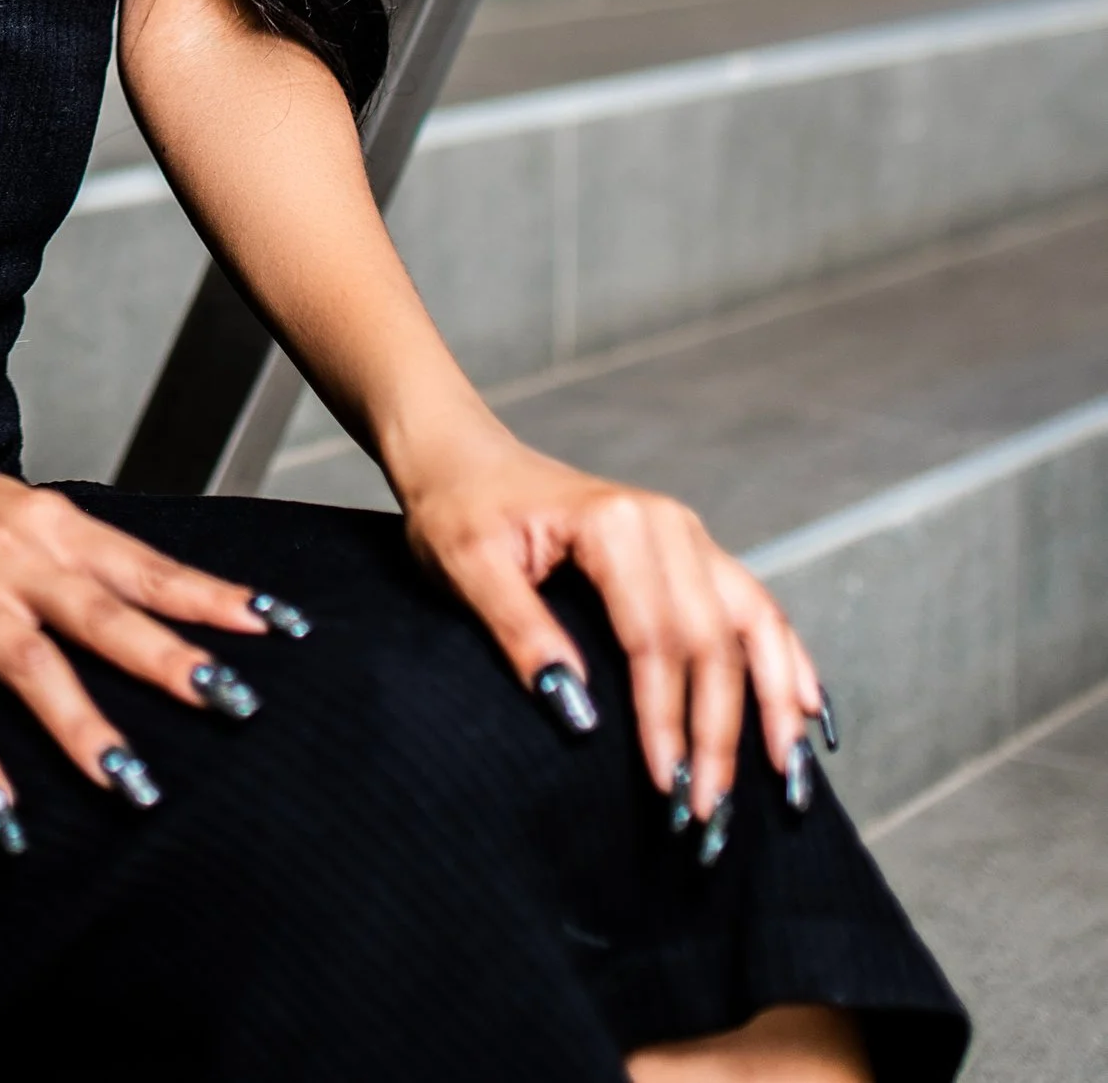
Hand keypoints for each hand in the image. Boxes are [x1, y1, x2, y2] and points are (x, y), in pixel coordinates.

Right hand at [0, 460, 280, 829]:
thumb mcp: (10, 516)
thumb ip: (76, 555)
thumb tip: (160, 596)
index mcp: (44, 521)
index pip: (142, 564)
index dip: (210, 596)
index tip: (278, 627)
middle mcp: (6, 550)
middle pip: (100, 612)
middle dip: (168, 658)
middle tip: (231, 701)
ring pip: (30, 663)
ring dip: (83, 726)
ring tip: (134, 785)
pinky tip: (4, 816)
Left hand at [400, 432, 826, 831]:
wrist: (462, 454)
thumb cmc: (457, 510)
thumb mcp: (467, 570)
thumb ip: (522, 635)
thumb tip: (580, 716)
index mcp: (615, 524)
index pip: (657, 639)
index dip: (666, 718)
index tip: (667, 787)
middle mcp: (667, 523)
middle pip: (715, 641)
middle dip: (720, 733)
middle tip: (712, 813)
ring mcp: (687, 533)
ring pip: (754, 624)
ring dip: (775, 703)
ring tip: (789, 777)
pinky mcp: (691, 549)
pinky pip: (756, 605)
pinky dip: (788, 658)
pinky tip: (810, 709)